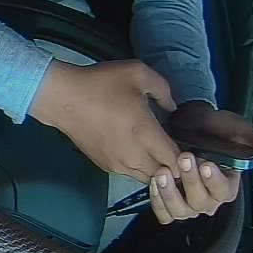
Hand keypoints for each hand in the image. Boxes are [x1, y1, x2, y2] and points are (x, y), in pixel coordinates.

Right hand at [30, 59, 180, 182]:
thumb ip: (164, 90)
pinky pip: (130, 174)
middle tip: (177, 150)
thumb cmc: (100, 84)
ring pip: (148, 179)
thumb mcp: (138, 73)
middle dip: (175, 167)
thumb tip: (172, 108)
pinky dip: (139, 168)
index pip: (179, 162)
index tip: (191, 148)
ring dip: (156, 170)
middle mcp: (134, 156)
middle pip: (166, 176)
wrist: (61, 98)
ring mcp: (117, 164)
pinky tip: (137, 151)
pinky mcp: (104, 165)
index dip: (190, 159)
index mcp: (145, 134)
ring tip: (157, 153)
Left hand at [142, 101, 252, 223]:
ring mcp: (188, 202)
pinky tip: (154, 182)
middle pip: (201, 202)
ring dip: (170, 194)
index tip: (206, 164)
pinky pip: (164, 212)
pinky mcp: (169, 201)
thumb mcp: (239, 131)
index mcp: (227, 185)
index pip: (224, 192)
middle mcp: (209, 198)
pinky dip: (158, 201)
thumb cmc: (215, 130)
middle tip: (183, 158)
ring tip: (163, 172)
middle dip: (190, 181)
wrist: (191, 123)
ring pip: (181, 211)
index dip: (214, 181)